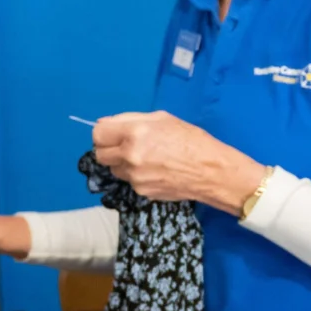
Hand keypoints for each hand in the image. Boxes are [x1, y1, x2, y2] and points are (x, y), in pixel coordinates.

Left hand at [93, 111, 266, 211]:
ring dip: (123, 164)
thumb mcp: (163, 119)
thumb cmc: (191, 140)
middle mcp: (130, 156)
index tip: (111, 134)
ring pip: (114, 169)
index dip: (103, 133)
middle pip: (100, 154)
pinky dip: (137, 176)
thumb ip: (131, 119)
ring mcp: (134, 177)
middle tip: (126, 146)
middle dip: (110, 149)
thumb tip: (106, 124)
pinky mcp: (141, 191)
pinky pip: (130, 181)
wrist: (211, 172)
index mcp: (134, 133)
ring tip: (146, 159)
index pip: (98, 134)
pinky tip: (156, 171)